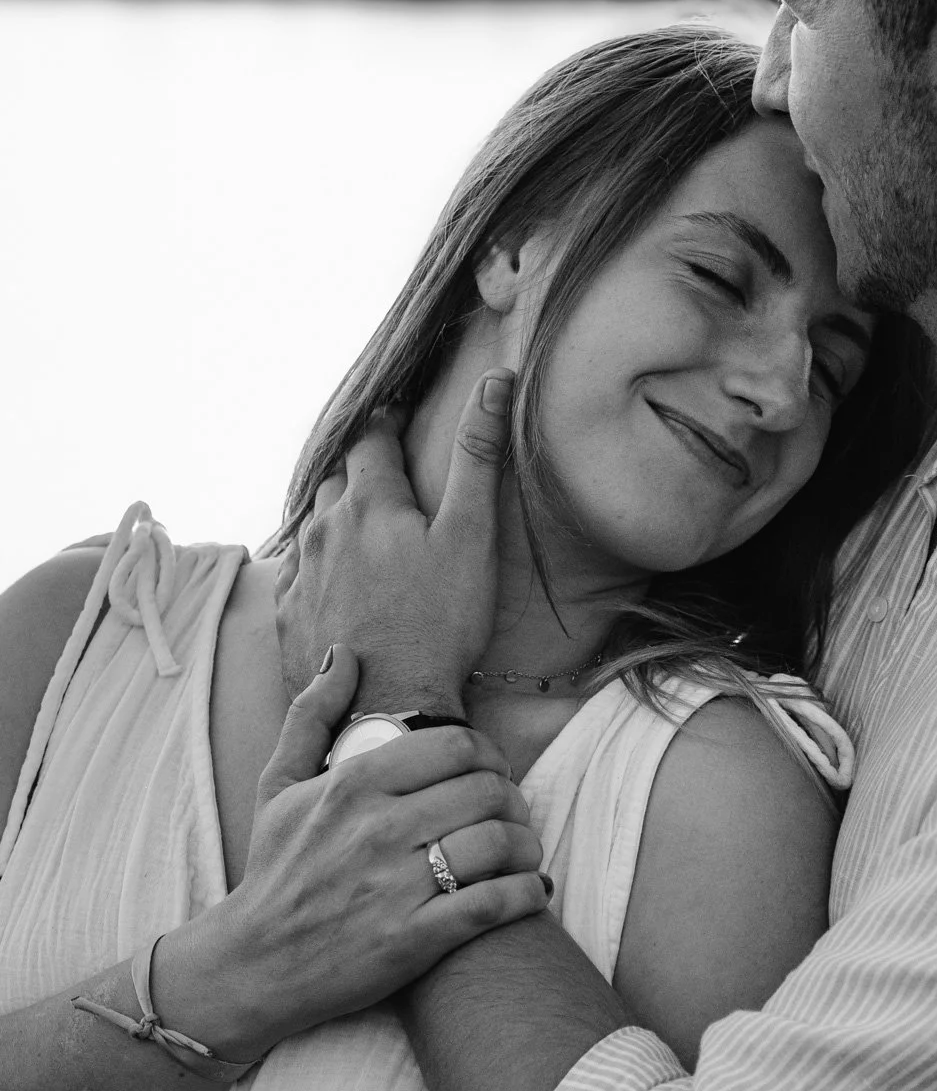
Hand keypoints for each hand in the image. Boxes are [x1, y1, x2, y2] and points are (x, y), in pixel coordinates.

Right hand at [162, 644, 548, 1062]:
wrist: (252, 965)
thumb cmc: (274, 871)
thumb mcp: (277, 785)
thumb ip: (311, 714)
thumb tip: (344, 654)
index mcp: (351, 786)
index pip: (456, 745)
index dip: (488, 755)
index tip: (488, 772)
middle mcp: (376, 830)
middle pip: (488, 790)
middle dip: (513, 799)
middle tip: (511, 813)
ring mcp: (396, 887)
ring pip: (500, 843)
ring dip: (527, 845)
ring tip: (523, 852)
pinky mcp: (414, 940)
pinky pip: (496, 903)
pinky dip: (527, 893)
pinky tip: (530, 890)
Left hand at [275, 370, 512, 715]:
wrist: (388, 708)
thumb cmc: (440, 624)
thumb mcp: (471, 536)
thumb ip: (478, 455)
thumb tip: (495, 382)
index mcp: (368, 504)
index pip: (371, 438)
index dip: (388, 420)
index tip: (402, 414)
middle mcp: (324, 530)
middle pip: (336, 478)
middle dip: (359, 466)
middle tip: (383, 468)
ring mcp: (300, 574)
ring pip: (312, 523)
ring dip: (334, 513)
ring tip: (360, 522)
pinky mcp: (287, 616)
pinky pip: (294, 572)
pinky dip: (314, 562)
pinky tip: (331, 576)